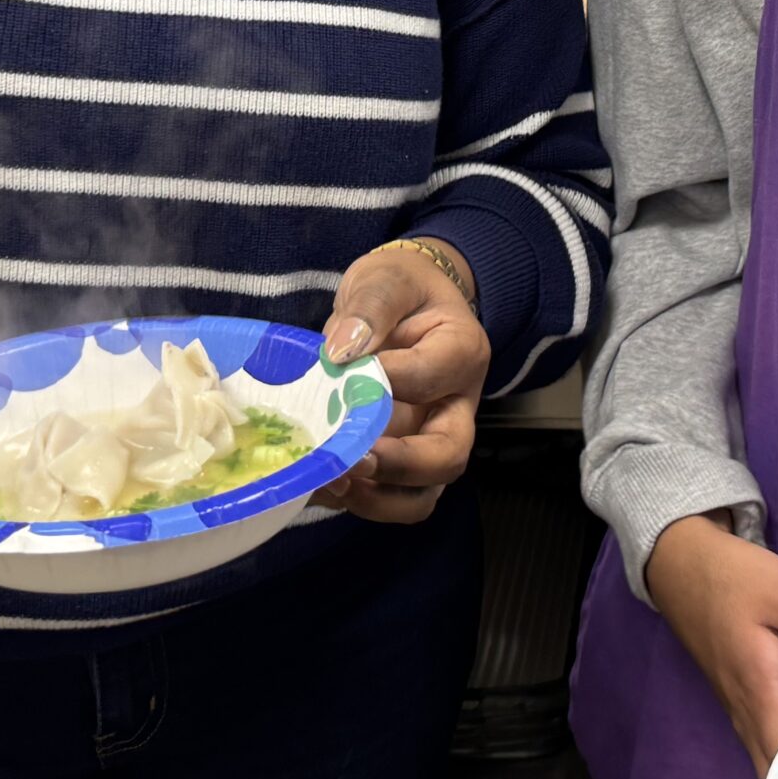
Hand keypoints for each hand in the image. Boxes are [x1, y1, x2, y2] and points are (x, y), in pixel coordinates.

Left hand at [316, 243, 487, 523]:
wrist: (403, 302)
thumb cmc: (401, 288)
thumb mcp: (388, 279)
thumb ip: (371, 307)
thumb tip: (342, 351)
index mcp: (463, 353)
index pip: (431, 377)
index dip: (387, 380)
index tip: (341, 364)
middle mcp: (456, 406)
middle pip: (447, 457)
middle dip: (397, 466)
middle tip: (348, 458)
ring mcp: (429, 440)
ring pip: (422, 495)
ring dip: (375, 499)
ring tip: (329, 480)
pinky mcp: (400, 459)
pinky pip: (386, 497)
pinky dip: (352, 499)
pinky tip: (314, 482)